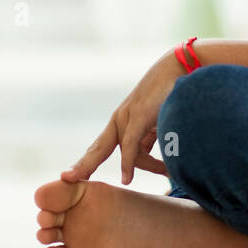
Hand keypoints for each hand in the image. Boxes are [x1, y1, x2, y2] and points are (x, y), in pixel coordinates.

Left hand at [60, 49, 184, 185]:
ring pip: (130, 154)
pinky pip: (130, 145)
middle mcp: (121, 120)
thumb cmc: (171, 95)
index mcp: (123, 123)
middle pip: (97, 150)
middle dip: (83, 165)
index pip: (101, 148)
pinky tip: (127, 179)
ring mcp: (127, 117)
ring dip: (150, 166)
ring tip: (168, 171)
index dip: (87, 162)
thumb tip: (146, 163)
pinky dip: (128, 163)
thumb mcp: (157, 123)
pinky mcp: (137, 115)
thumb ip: (148, 141)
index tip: (71, 176)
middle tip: (67, 178)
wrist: (180, 68)